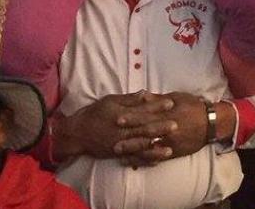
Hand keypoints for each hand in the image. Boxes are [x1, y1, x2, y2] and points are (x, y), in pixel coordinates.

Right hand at [53, 92, 175, 161]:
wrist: (78, 133)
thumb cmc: (95, 113)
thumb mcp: (111, 101)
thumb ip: (129, 99)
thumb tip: (146, 93)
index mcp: (123, 116)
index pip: (143, 110)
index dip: (157, 106)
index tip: (171, 103)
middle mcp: (123, 131)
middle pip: (145, 129)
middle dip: (161, 127)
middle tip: (176, 125)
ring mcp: (121, 144)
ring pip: (141, 146)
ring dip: (156, 148)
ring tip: (170, 149)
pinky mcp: (119, 153)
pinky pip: (134, 158)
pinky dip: (145, 160)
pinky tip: (157, 161)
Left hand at [111, 92, 224, 166]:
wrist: (211, 123)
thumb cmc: (193, 106)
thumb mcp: (176, 97)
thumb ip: (158, 99)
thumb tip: (143, 95)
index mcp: (166, 113)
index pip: (146, 116)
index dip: (131, 118)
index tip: (117, 120)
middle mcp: (167, 129)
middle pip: (145, 133)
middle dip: (129, 137)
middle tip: (113, 141)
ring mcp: (170, 142)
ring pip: (149, 148)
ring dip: (134, 151)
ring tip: (119, 154)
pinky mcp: (174, 152)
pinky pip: (158, 158)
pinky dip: (145, 161)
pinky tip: (134, 163)